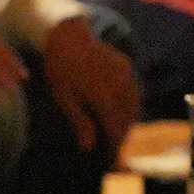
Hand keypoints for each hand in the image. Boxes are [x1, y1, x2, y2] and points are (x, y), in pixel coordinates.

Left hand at [41, 17, 139, 150]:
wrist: (66, 34)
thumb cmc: (59, 67)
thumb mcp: (63, 96)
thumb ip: (79, 121)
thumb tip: (88, 146)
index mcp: (102, 94)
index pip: (115, 127)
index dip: (115, 145)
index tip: (110, 159)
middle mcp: (118, 83)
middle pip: (127, 118)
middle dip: (122, 136)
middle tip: (114, 150)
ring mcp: (125, 73)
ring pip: (134, 105)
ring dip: (128, 122)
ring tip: (118, 135)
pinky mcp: (126, 66)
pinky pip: (134, 91)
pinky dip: (130, 105)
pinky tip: (121, 114)